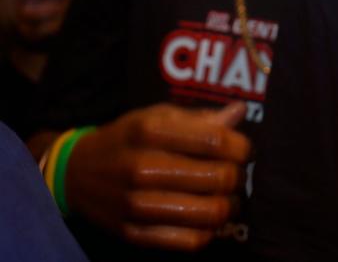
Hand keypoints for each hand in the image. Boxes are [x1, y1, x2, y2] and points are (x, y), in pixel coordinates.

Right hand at [65, 101, 250, 251]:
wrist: (76, 173)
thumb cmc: (128, 138)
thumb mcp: (158, 115)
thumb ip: (200, 117)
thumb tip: (240, 112)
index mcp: (152, 131)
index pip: (216, 141)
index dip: (242, 147)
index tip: (245, 150)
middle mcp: (143, 168)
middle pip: (218, 177)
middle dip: (239, 177)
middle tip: (238, 175)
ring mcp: (137, 205)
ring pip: (209, 213)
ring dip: (230, 206)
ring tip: (229, 198)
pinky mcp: (133, 234)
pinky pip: (188, 241)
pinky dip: (209, 231)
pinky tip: (208, 219)